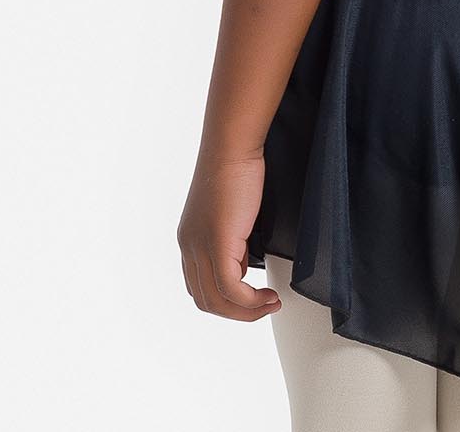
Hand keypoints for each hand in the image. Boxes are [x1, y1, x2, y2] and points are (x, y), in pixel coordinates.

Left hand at [177, 149, 281, 319]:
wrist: (233, 146)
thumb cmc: (238, 168)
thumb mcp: (233, 213)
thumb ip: (233, 241)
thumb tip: (245, 264)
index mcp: (189, 240)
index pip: (199, 287)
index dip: (226, 300)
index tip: (252, 297)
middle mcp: (188, 246)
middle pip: (206, 301)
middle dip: (238, 313)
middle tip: (266, 306)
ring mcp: (199, 246)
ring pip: (217, 301)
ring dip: (246, 311)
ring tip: (271, 303)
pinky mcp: (216, 243)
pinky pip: (231, 289)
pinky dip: (250, 301)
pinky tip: (269, 296)